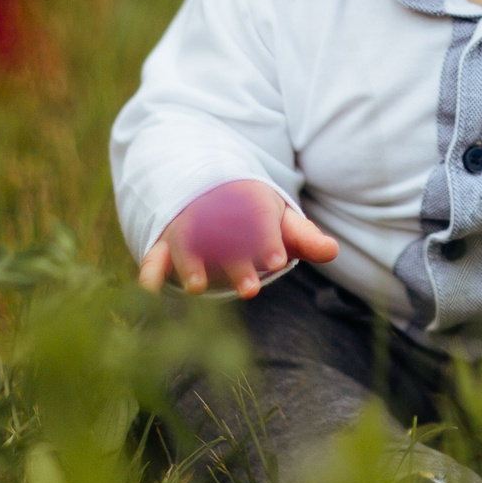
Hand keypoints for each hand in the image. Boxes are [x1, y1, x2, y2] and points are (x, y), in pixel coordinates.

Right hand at [137, 179, 338, 297]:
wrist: (207, 192)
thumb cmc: (253, 215)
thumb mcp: (279, 221)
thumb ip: (304, 237)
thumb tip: (332, 250)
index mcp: (249, 204)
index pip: (261, 221)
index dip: (268, 240)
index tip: (278, 260)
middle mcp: (216, 216)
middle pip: (225, 238)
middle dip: (236, 263)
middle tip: (250, 288)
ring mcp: (189, 229)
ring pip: (188, 244)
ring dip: (191, 264)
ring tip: (198, 287)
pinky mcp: (165, 245)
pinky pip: (154, 255)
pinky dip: (150, 270)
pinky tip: (149, 290)